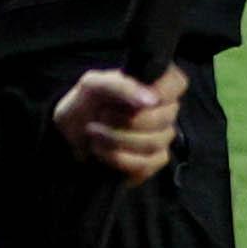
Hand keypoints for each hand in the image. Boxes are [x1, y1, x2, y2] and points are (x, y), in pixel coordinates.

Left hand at [49, 63, 184, 180]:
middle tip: (101, 116)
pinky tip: (102, 152)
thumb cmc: (85, 104)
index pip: (177, 83)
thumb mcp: (93, 86)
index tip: (136, 97)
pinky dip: (118, 159)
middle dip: (125, 120)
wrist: (69, 135)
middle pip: (164, 118)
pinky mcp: (153, 162)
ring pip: (154, 142)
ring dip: (116, 140)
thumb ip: (121, 86)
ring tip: (95, 134)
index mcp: (155, 84)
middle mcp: (165, 110)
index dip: (161, 91)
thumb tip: (151, 100)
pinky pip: (146, 164)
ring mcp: (162, 137)